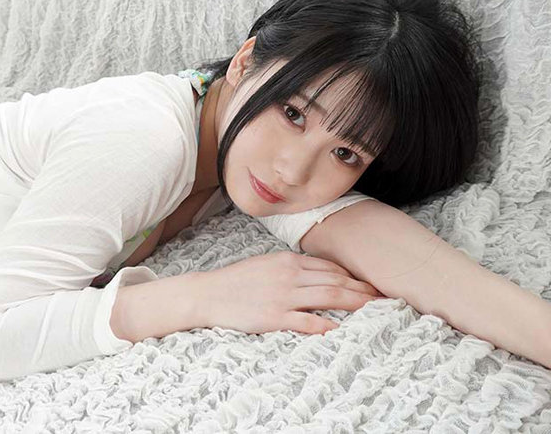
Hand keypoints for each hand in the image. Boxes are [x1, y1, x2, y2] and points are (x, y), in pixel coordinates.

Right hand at [199, 251, 385, 334]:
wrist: (207, 294)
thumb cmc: (235, 281)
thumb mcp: (265, 265)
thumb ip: (290, 268)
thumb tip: (315, 275)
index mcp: (287, 261)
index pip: (330, 267)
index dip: (353, 277)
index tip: (369, 285)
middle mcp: (289, 275)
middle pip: (336, 281)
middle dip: (362, 290)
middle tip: (383, 297)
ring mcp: (283, 296)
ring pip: (328, 296)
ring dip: (355, 303)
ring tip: (373, 310)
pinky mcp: (274, 317)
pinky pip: (307, 321)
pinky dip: (326, 324)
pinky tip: (340, 329)